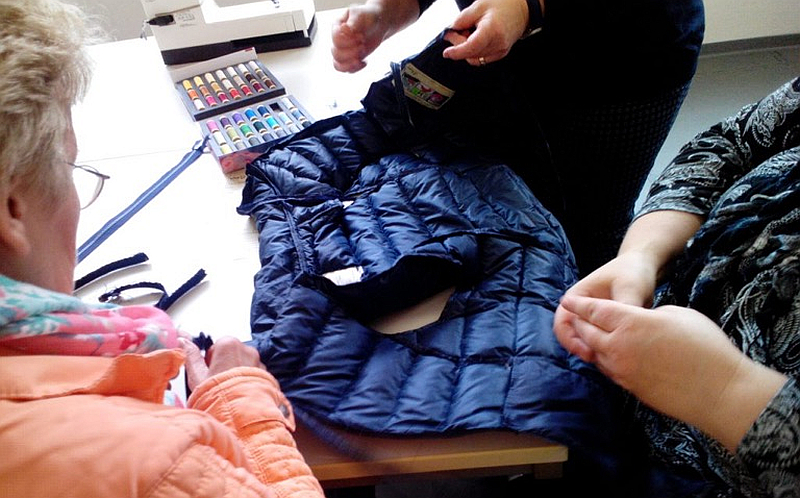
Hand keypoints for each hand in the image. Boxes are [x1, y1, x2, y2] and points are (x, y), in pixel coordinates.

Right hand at [182, 336, 265, 391]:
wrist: (241, 416)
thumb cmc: (217, 396)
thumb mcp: (197, 375)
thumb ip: (191, 355)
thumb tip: (183, 340)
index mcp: (229, 345)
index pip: (217, 346)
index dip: (211, 360)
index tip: (209, 373)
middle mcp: (247, 350)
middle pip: (232, 354)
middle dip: (225, 366)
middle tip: (217, 384)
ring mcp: (259, 362)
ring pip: (245, 364)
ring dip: (237, 374)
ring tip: (229, 391)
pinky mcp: (268, 375)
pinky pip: (255, 375)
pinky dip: (248, 382)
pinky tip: (241, 394)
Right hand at [331, 4, 386, 72]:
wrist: (378, 23)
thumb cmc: (368, 16)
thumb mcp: (361, 15)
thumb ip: (352, 23)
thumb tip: (344, 29)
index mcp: (337, 26)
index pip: (336, 38)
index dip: (348, 40)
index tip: (360, 36)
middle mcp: (337, 39)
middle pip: (336, 52)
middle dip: (351, 52)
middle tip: (363, 44)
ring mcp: (343, 50)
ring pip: (337, 63)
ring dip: (351, 63)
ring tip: (362, 55)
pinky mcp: (350, 58)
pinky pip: (345, 69)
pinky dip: (354, 69)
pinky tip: (364, 62)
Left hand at [442, 0, 529, 64]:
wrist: (522, 8)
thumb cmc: (503, 4)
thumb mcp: (478, 6)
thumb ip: (462, 19)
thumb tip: (450, 31)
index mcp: (492, 31)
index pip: (471, 48)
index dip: (456, 52)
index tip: (446, 52)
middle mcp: (498, 44)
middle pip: (471, 54)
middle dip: (458, 45)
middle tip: (453, 32)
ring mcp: (501, 50)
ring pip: (475, 58)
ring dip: (466, 49)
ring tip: (467, 32)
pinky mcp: (501, 53)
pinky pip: (482, 58)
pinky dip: (474, 51)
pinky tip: (474, 39)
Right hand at [553, 252, 658, 360]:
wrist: (643, 269)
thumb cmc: (632, 273)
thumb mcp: (630, 287)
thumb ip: (625, 306)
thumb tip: (625, 328)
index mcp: (577, 297)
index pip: (563, 323)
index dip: (571, 340)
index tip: (589, 352)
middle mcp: (579, 309)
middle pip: (570, 336)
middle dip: (581, 350)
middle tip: (598, 361)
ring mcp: (590, 319)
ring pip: (583, 342)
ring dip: (592, 351)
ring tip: (609, 361)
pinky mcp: (603, 326)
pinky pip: (597, 342)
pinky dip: (603, 350)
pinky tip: (617, 356)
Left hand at [558, 295, 786, 450]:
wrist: (720, 391)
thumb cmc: (705, 347)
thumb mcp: (676, 314)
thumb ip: (648, 314)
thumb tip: (639, 321)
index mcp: (630, 322)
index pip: (594, 310)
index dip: (579, 304)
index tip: (568, 300)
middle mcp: (619, 347)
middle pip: (588, 332)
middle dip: (579, 323)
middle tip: (576, 316)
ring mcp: (623, 371)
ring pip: (596, 354)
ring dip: (591, 343)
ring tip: (590, 335)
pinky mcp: (631, 389)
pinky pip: (610, 371)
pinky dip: (605, 360)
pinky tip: (612, 355)